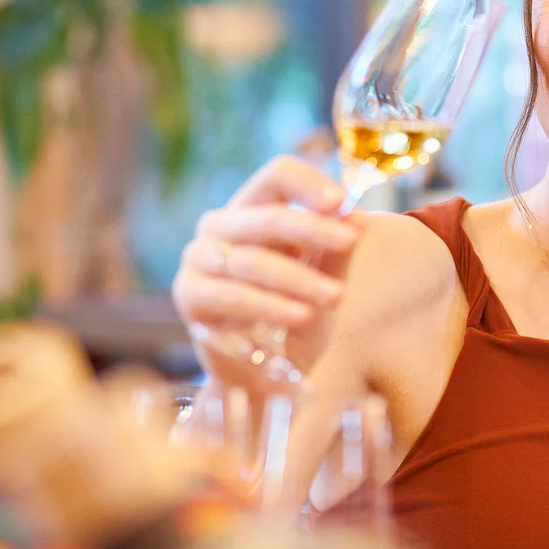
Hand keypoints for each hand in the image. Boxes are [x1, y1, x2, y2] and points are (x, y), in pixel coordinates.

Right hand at [173, 156, 362, 387]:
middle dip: (312, 229)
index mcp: (251, 209)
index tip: (342, 203)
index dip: (309, 184)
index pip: (277, 177)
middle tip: (350, 243)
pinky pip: (233, 296)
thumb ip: (335, 248)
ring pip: (252, 260)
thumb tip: (357, 219)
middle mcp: (219, 226)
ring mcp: (199, 259)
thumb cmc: (291, 312)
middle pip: (266, 216)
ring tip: (336, 296)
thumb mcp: (321, 275)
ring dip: (299, 278)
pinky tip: (301, 315)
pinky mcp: (191, 295)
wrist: (259, 371)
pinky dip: (270, 305)